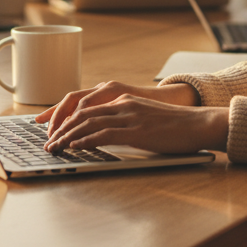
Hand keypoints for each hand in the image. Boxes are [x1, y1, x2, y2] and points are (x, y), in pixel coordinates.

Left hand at [37, 83, 227, 154]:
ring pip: (87, 123)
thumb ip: (124, 121)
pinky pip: (103, 134)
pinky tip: (73, 147)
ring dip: (66, 136)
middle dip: (59, 127)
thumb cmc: (175, 126)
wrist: (199, 123)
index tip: (49, 127)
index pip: (84, 104)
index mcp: (123, 99)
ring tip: (53, 147)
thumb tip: (104, 134)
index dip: (63, 115)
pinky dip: (84, 140)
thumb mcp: (144, 118)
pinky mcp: (136, 130)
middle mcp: (122, 103)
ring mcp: (129, 115)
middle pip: (80, 112)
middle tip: (47, 141)